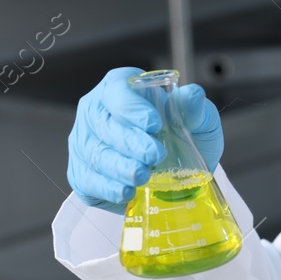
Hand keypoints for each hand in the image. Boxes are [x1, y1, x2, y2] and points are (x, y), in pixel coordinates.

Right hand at [67, 67, 224, 210]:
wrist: (180, 168)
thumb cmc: (183, 134)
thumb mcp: (198, 118)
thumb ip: (195, 107)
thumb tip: (192, 95)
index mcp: (121, 88)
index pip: (117, 91)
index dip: (132, 107)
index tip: (154, 124)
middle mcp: (96, 112)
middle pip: (103, 124)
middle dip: (130, 142)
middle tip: (155, 155)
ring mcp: (85, 143)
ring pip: (94, 154)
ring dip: (119, 167)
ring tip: (142, 175)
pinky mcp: (82, 172)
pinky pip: (87, 181)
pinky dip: (107, 188)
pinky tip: (126, 192)